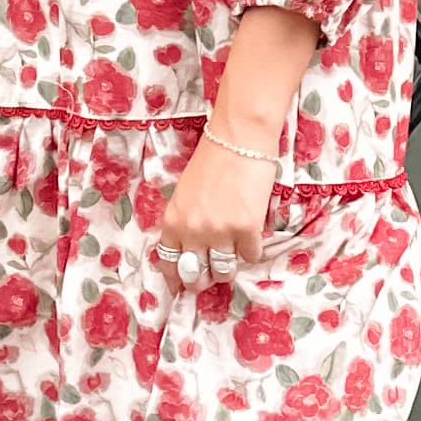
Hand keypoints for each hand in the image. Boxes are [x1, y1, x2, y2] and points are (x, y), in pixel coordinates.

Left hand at [161, 121, 276, 281]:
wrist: (239, 140)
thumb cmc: (212, 160)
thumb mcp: (185, 194)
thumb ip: (185, 222)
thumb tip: (191, 250)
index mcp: (174, 222)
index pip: (169, 263)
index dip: (177, 277)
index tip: (183, 281)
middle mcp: (193, 232)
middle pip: (196, 276)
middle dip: (203, 280)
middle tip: (212, 275)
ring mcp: (220, 233)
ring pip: (224, 271)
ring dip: (228, 268)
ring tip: (233, 255)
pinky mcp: (247, 230)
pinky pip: (250, 256)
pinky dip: (252, 250)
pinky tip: (251, 236)